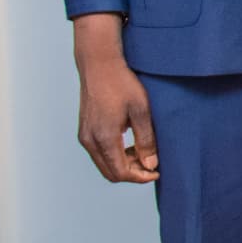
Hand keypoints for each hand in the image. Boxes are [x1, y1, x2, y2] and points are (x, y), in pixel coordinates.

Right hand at [73, 13, 157, 182]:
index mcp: (104, 138)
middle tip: (152, 163)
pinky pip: (99, 153)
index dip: (140, 177)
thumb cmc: (122, 84)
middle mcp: (89, 140)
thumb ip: (146, 141)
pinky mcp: (84, 130)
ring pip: (104, 164)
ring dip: (124, 164)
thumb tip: (150, 165)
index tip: (157, 172)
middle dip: (133, 173)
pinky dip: (115, 155)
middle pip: (111, 173)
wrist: (99, 64)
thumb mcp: (142, 111)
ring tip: (144, 151)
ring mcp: (84, 136)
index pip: (121, 172)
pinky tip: (130, 143)